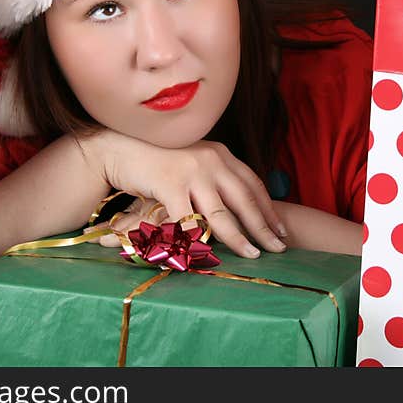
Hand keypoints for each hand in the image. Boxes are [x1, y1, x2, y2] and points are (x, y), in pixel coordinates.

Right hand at [82, 130, 287, 257]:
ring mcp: (191, 172)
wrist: (122, 147)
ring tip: (252, 254)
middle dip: (263, 226)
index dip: (268, 208)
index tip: (280, 229)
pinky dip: (197, 240)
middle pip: (244, 200)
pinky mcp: (170, 185)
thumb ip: (213, 176)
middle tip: (279, 248)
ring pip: (220, 213)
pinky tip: (207, 255)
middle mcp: (211, 160)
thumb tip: (235, 202)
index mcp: (220, 154)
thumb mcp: (193, 161)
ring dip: (238, 238)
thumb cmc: (158, 158)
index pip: (252, 184)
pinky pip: (187, 220)